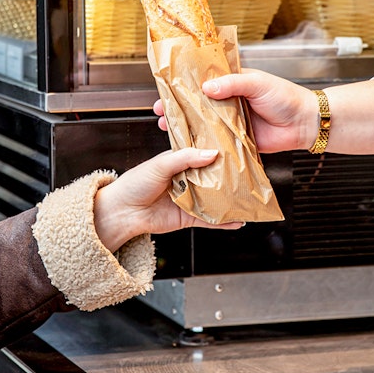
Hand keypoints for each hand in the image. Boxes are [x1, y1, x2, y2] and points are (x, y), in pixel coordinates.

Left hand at [93, 148, 242, 251]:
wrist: (122, 212)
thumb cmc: (135, 183)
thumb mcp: (161, 165)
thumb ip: (186, 158)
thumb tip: (212, 154)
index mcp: (181, 161)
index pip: (205, 154)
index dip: (221, 153)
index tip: (239, 150)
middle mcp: (188, 179)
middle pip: (214, 178)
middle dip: (231, 178)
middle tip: (251, 176)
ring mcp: (190, 198)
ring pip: (215, 199)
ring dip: (231, 201)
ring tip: (250, 200)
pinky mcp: (189, 217)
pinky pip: (210, 220)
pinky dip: (224, 222)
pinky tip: (238, 221)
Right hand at [155, 68, 314, 152]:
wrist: (304, 123)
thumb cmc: (285, 97)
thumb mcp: (257, 83)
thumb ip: (232, 84)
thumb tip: (207, 88)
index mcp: (232, 84)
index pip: (202, 82)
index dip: (183, 86)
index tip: (165, 90)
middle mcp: (228, 103)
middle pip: (198, 106)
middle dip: (178, 109)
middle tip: (161, 113)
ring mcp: (231, 123)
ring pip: (204, 126)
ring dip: (187, 128)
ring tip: (168, 130)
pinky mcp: (237, 142)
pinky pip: (217, 144)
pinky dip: (203, 147)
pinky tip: (188, 149)